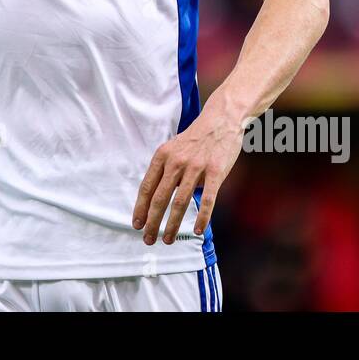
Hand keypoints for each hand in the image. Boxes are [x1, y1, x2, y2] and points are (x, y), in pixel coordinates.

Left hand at [132, 117, 243, 245]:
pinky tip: (197, 230)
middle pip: (160, 198)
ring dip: (172, 225)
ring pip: (180, 203)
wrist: (221, 119)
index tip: (137, 224)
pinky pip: (207, 200)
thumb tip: (160, 197)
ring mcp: (196, 167)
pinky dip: (202, 217)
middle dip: (152, 222)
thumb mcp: (174, 148)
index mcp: (163, 156)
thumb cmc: (196, 137)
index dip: (140, 208)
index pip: (147, 187)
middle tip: (148, 239)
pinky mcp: (216, 172)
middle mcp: (176, 162)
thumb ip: (167, 170)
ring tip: (168, 240)